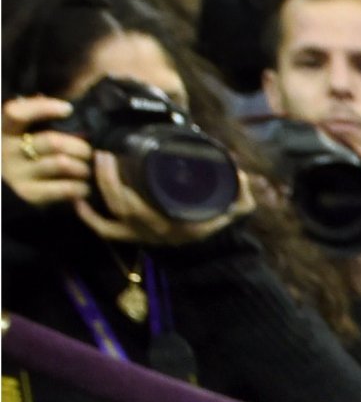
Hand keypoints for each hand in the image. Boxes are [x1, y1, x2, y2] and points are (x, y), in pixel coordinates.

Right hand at [3, 96, 89, 207]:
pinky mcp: (30, 194)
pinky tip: (83, 187)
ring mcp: (17, 174)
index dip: (43, 108)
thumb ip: (39, 119)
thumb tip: (64, 104)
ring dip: (83, 168)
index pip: (17, 112)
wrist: (8, 196)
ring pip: (63, 164)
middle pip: (53, 141)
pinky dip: (81, 187)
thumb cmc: (27, 157)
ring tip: (87, 170)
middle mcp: (7, 150)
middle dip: (80, 147)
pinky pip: (65, 188)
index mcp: (6, 130)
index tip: (68, 109)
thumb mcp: (26, 135)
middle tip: (88, 153)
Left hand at [77, 149, 251, 248]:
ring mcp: (142, 235)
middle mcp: (155, 232)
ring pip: (113, 216)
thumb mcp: (236, 209)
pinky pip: (106, 230)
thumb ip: (240, 192)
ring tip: (97, 165)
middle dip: (106, 179)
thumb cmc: (218, 221)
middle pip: (121, 206)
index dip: (118, 182)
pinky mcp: (134, 236)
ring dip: (100, 189)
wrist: (213, 248)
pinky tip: (78, 199)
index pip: (137, 206)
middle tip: (103, 153)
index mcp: (174, 224)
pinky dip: (89, 218)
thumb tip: (239, 172)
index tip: (115, 155)